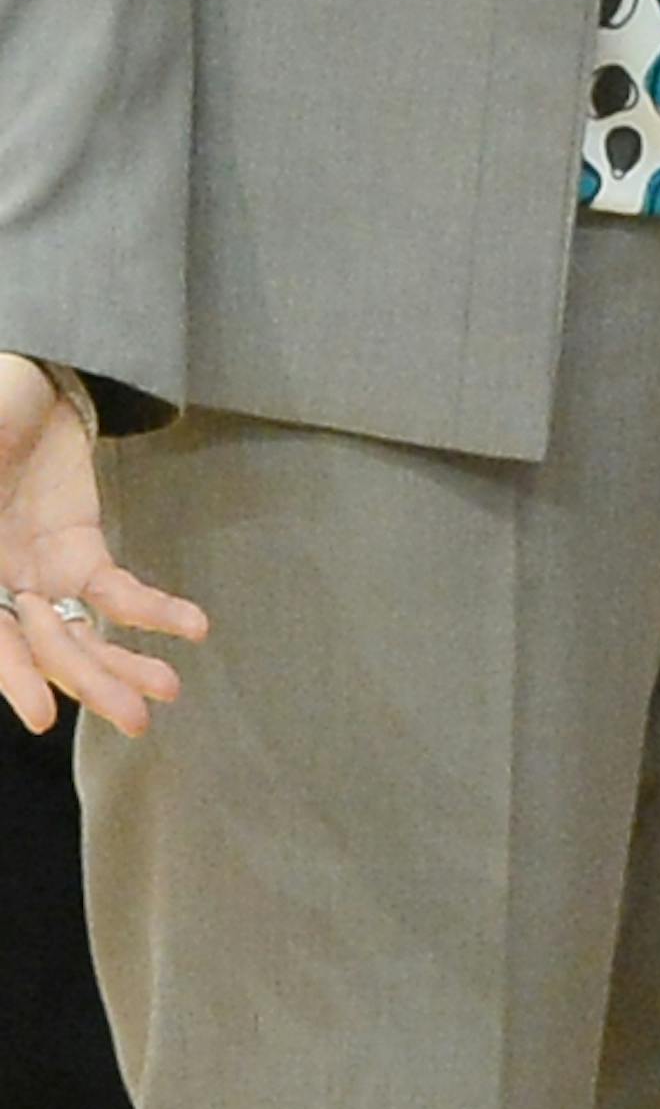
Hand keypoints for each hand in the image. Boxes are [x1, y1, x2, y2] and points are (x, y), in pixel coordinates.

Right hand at [0, 356, 205, 734]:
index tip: (41, 718)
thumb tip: (10, 587)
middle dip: (87, 683)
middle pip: (42, 649)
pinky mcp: (82, 556)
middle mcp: (0, 589)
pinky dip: (154, 612)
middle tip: (134, 719)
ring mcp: (41, 578)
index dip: (13, 676)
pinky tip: (191, 626)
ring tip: (167, 689)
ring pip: (81, 636)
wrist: (25, 389)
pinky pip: (118, 594)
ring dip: (123, 666)